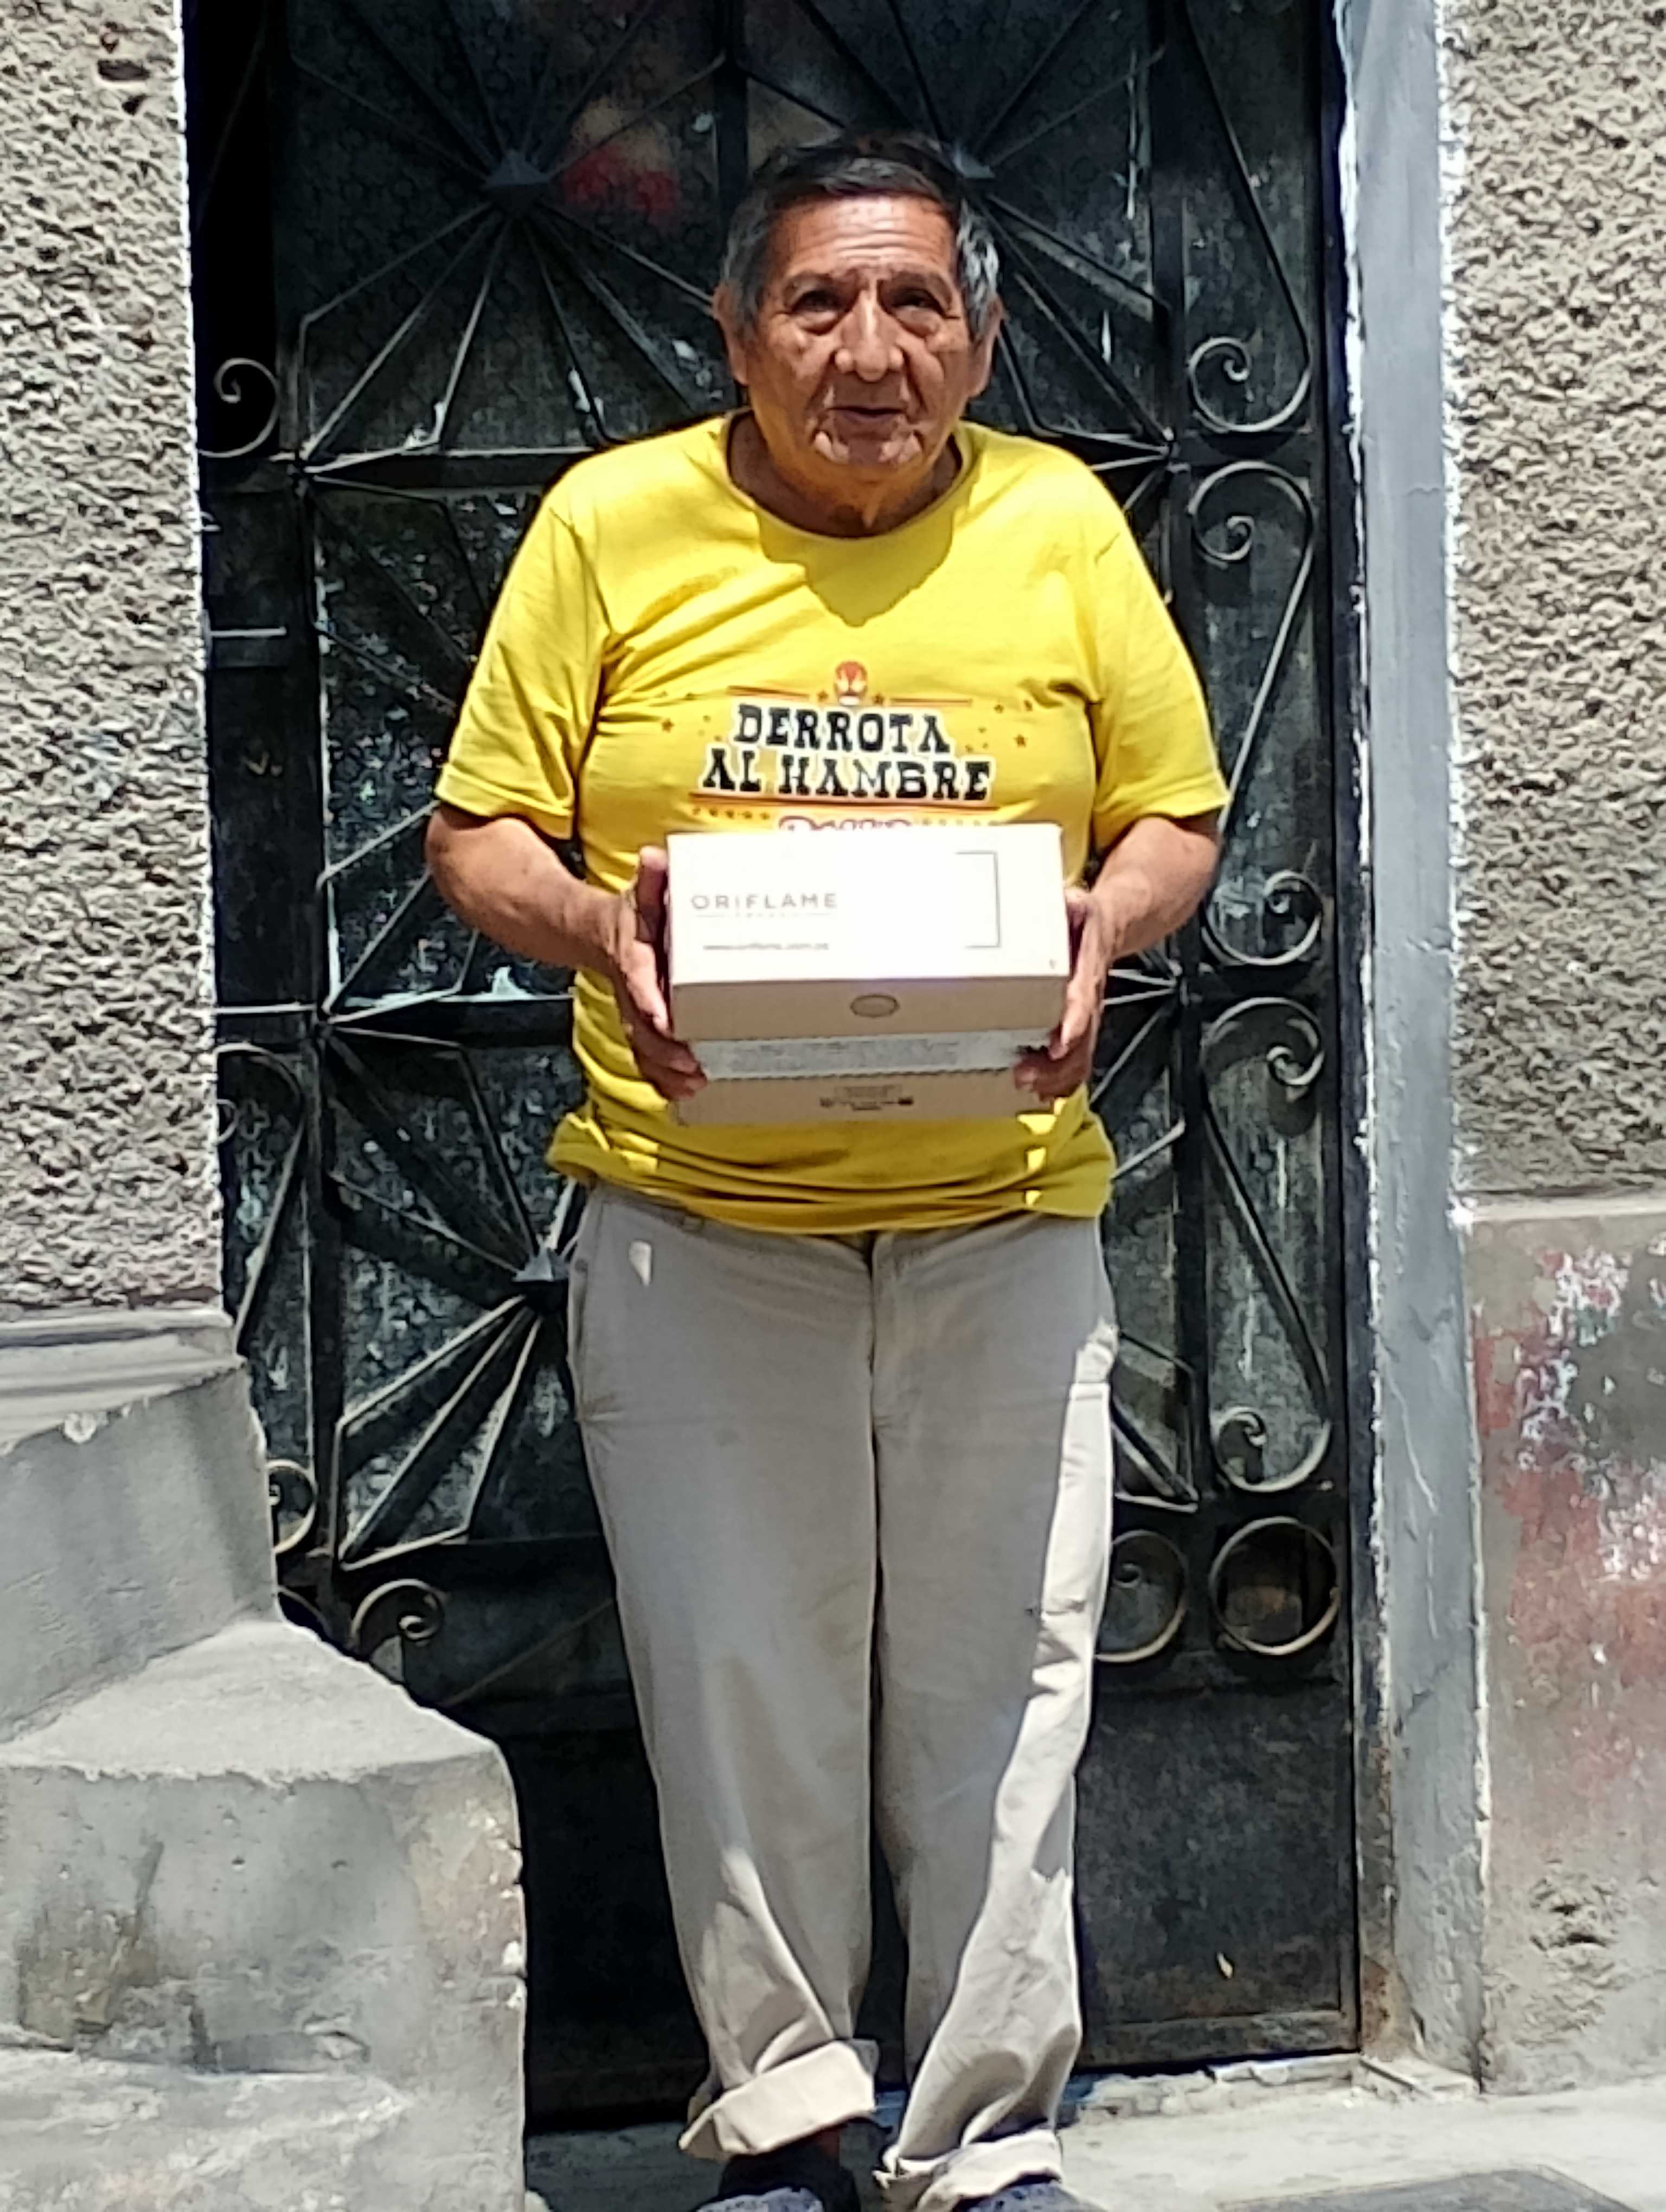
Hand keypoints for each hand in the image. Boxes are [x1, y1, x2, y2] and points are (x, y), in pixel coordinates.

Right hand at [603, 846, 704, 1102]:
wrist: (596, 933)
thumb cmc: (630, 916)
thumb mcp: (640, 891)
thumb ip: (650, 877)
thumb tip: (654, 857)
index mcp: (631, 956)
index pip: (637, 980)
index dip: (649, 1002)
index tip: (666, 1021)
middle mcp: (632, 991)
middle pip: (642, 1027)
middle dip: (665, 1051)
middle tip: (692, 1065)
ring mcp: (634, 1012)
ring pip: (644, 1049)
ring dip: (666, 1071)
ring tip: (693, 1084)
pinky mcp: (642, 1026)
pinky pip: (648, 1058)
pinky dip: (663, 1079)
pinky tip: (685, 1092)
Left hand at [1015, 884, 1113, 1104]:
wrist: (1115, 924)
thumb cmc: (1088, 919)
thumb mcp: (1080, 904)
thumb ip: (1073, 904)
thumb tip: (1066, 900)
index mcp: (1088, 970)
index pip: (1083, 999)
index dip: (1073, 1022)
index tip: (1059, 1043)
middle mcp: (1089, 998)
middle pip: (1080, 1041)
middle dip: (1055, 1065)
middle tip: (1025, 1076)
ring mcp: (1086, 1016)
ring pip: (1079, 1056)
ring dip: (1055, 1078)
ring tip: (1028, 1088)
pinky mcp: (1079, 1026)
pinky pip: (1076, 1059)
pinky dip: (1061, 1080)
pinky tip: (1042, 1092)